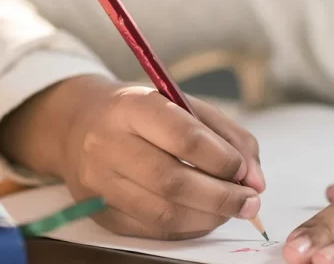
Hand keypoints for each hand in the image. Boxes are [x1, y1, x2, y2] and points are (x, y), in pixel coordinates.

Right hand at [0, 75, 264, 239]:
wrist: (78, 124)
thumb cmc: (141, 112)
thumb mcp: (183, 104)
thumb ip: (226, 136)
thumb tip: (255, 179)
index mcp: (131, 106)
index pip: (183, 137)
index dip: (222, 159)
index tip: (246, 171)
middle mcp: (107, 143)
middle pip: (172, 181)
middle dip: (221, 197)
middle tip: (250, 201)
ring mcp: (99, 182)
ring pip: (163, 212)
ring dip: (209, 217)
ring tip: (231, 209)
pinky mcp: (100, 212)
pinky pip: (152, 229)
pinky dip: (188, 227)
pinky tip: (204, 216)